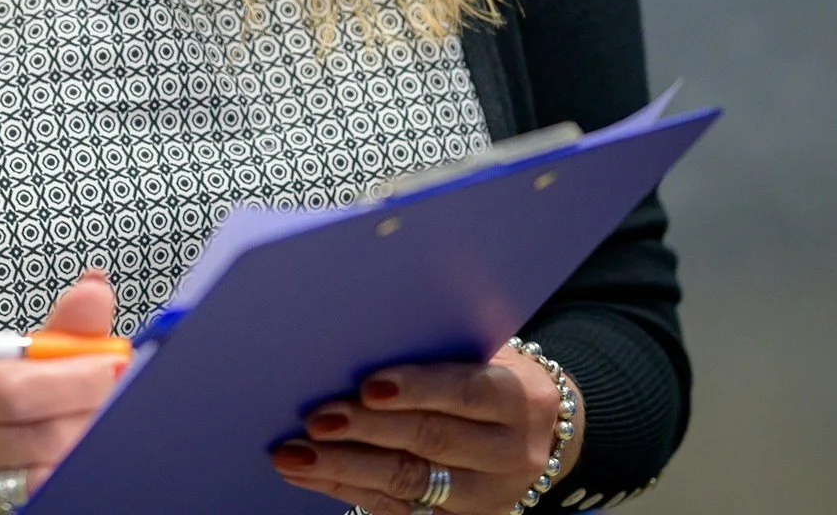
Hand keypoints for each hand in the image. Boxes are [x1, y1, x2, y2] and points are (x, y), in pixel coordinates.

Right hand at [0, 272, 126, 514]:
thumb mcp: (12, 365)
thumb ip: (61, 332)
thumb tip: (95, 288)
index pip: (12, 386)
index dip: (72, 379)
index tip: (113, 368)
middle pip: (39, 435)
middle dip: (90, 418)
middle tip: (119, 407)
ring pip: (47, 478)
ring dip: (85, 453)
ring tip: (105, 436)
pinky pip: (36, 506)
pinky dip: (69, 488)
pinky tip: (82, 471)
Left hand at [268, 343, 580, 513]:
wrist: (542, 430)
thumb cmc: (491, 372)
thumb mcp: (485, 352)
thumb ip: (438, 350)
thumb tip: (356, 339)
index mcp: (518, 398)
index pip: (468, 392)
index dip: (418, 389)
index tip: (368, 386)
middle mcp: (510, 452)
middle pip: (433, 443)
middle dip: (368, 432)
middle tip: (316, 420)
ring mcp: (487, 494)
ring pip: (411, 484)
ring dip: (344, 469)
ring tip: (294, 455)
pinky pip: (400, 510)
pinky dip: (349, 491)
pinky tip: (313, 474)